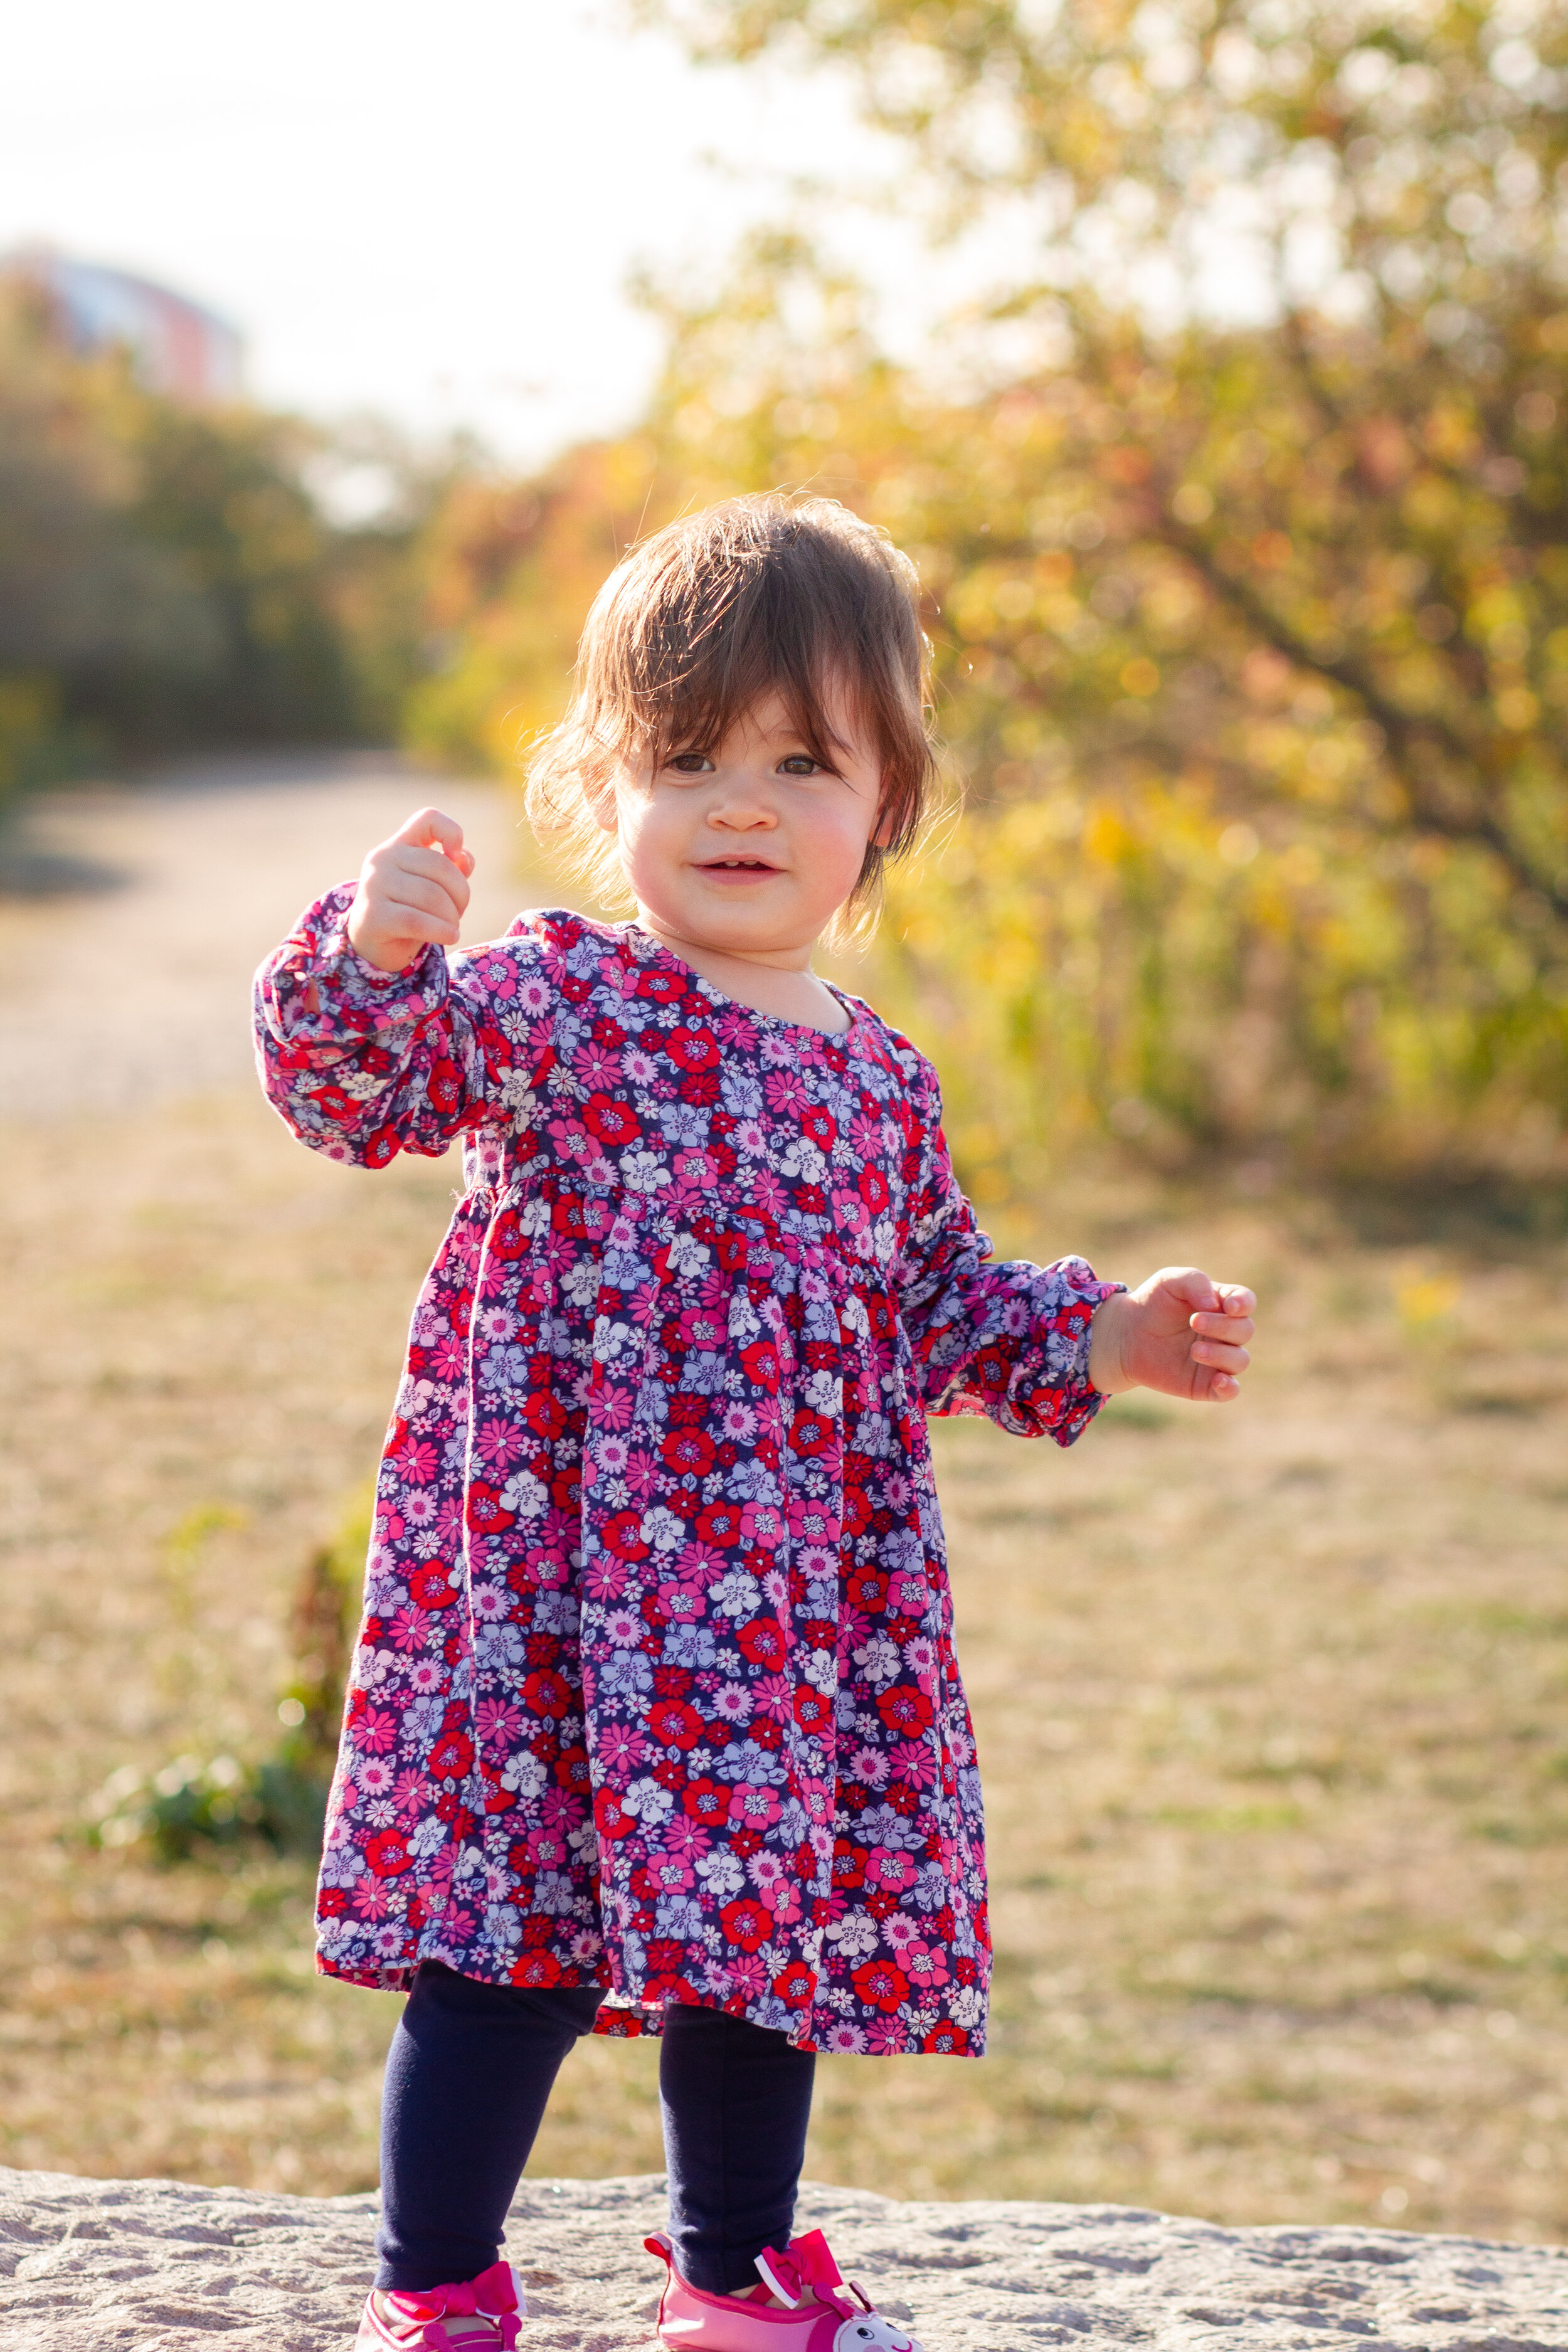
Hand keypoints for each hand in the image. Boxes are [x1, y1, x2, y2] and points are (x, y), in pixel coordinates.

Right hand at [347, 807, 473, 972]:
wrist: (373, 944)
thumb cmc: (409, 910)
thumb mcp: (432, 886)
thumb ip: (451, 869)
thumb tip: (464, 859)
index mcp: (400, 845)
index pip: (428, 819)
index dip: (451, 832)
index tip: (456, 857)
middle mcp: (383, 859)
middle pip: (440, 866)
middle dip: (460, 894)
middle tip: (458, 912)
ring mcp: (374, 885)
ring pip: (431, 896)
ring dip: (451, 917)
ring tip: (452, 928)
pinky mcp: (372, 915)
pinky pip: (417, 920)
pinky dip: (441, 931)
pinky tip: (450, 937)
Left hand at [1087, 1267, 1255, 1403]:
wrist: (1126, 1335)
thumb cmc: (1152, 1303)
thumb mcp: (1168, 1281)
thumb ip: (1194, 1282)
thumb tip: (1214, 1304)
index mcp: (1221, 1305)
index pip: (1245, 1302)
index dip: (1244, 1303)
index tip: (1230, 1306)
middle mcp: (1225, 1333)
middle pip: (1244, 1330)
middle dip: (1223, 1326)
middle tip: (1194, 1322)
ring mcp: (1218, 1359)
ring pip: (1240, 1360)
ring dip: (1221, 1354)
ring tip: (1194, 1351)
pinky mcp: (1205, 1384)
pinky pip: (1230, 1391)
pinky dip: (1230, 1387)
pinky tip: (1218, 1380)